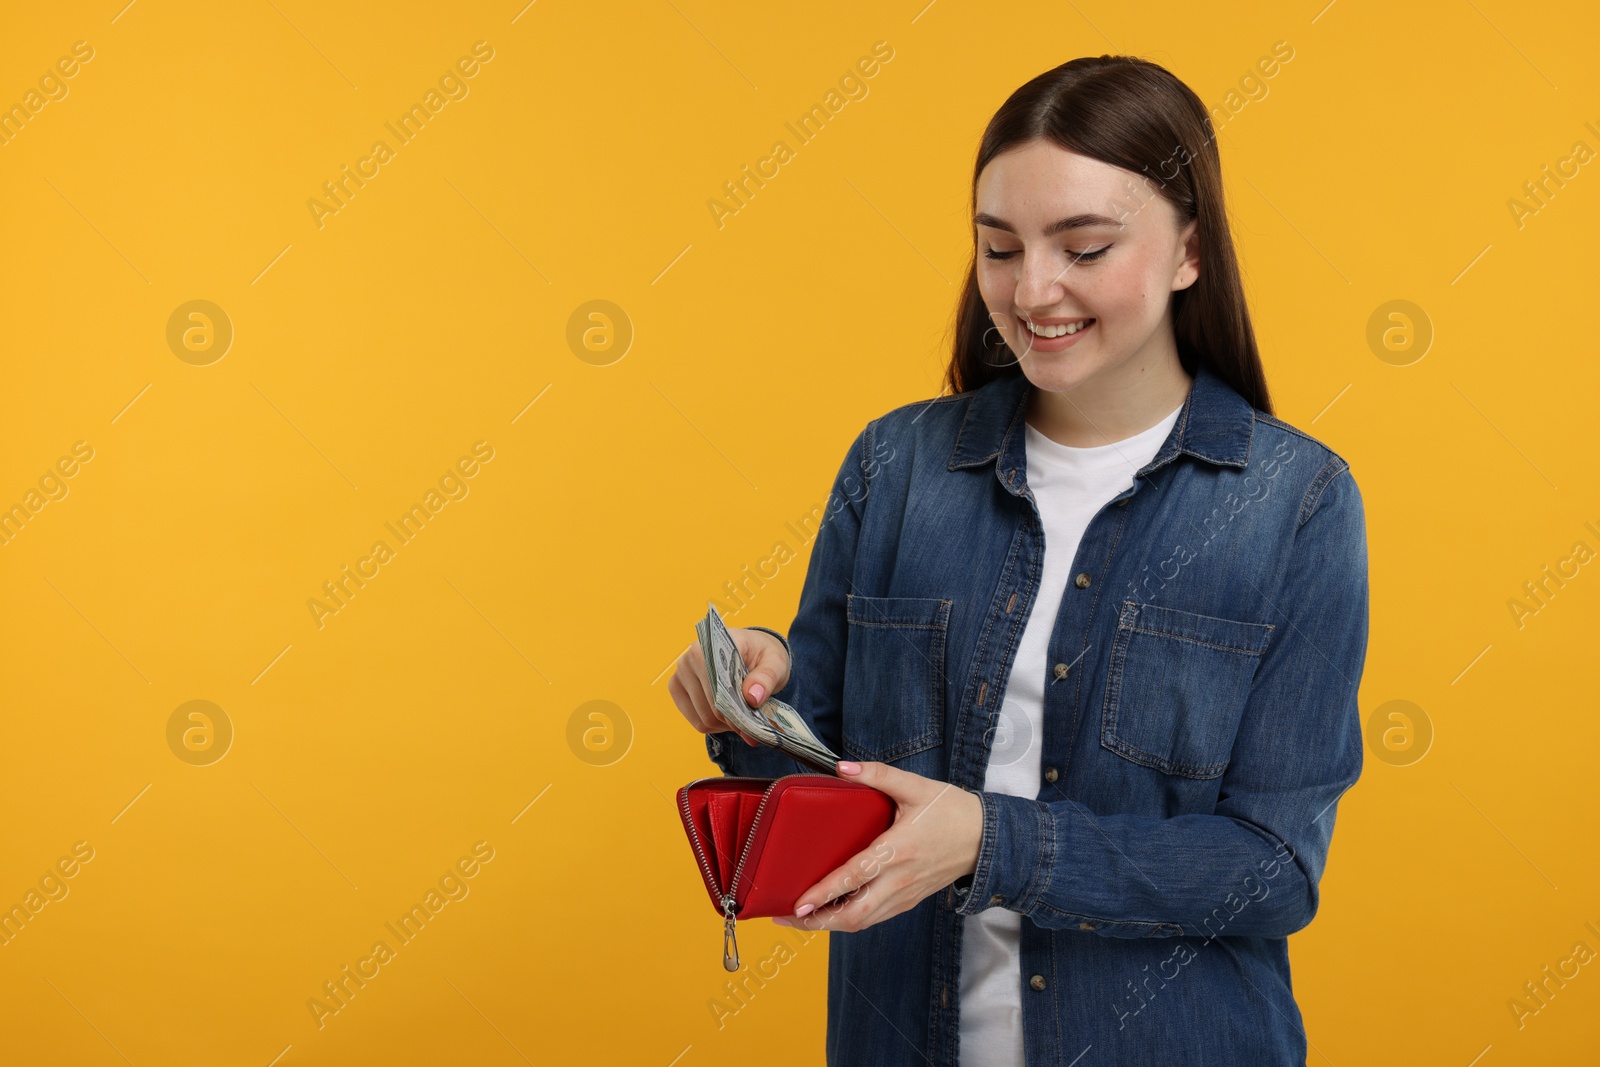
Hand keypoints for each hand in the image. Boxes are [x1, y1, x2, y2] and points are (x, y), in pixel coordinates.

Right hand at [668, 627, 791, 746]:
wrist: (752, 651)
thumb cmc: (761, 655)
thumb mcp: (775, 662)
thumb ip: (766, 678)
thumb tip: (752, 697)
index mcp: (710, 646)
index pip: (718, 689)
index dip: (737, 708)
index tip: (753, 717)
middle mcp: (689, 659)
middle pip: (710, 708)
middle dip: (734, 720)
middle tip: (753, 722)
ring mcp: (680, 675)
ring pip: (703, 719)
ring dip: (725, 725)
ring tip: (742, 715)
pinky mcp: (677, 690)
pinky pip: (696, 722)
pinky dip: (714, 726)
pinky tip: (728, 716)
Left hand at [772, 760, 982, 932]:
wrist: (987, 838)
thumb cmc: (952, 811)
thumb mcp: (916, 786)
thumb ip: (878, 774)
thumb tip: (843, 767)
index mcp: (898, 850)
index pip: (854, 877)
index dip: (824, 893)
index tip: (798, 905)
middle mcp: (900, 879)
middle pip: (855, 915)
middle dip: (819, 923)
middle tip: (789, 919)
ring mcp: (906, 894)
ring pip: (864, 922)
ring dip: (832, 925)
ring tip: (804, 919)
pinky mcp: (910, 899)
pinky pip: (876, 917)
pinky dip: (852, 919)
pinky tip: (834, 912)